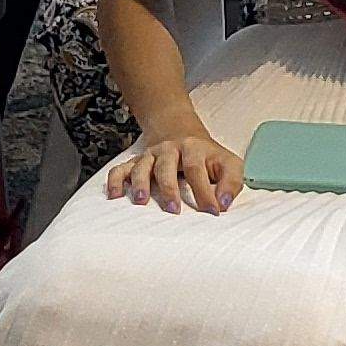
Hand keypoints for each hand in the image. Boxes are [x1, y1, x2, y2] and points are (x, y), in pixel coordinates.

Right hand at [107, 126, 242, 211]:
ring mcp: (151, 155)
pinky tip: (114, 196)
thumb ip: (232, 182)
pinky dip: (115, 181)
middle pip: (167, 167)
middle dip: (169, 189)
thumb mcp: (228, 164)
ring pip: (142, 167)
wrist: (182, 133)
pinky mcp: (136, 162)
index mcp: (195, 149)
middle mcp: (171, 149)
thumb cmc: (208, 157)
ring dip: (140, 184)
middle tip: (173, 210)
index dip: (205, 191)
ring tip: (141, 202)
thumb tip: (224, 204)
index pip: (197, 170)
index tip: (212, 211)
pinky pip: (121, 169)